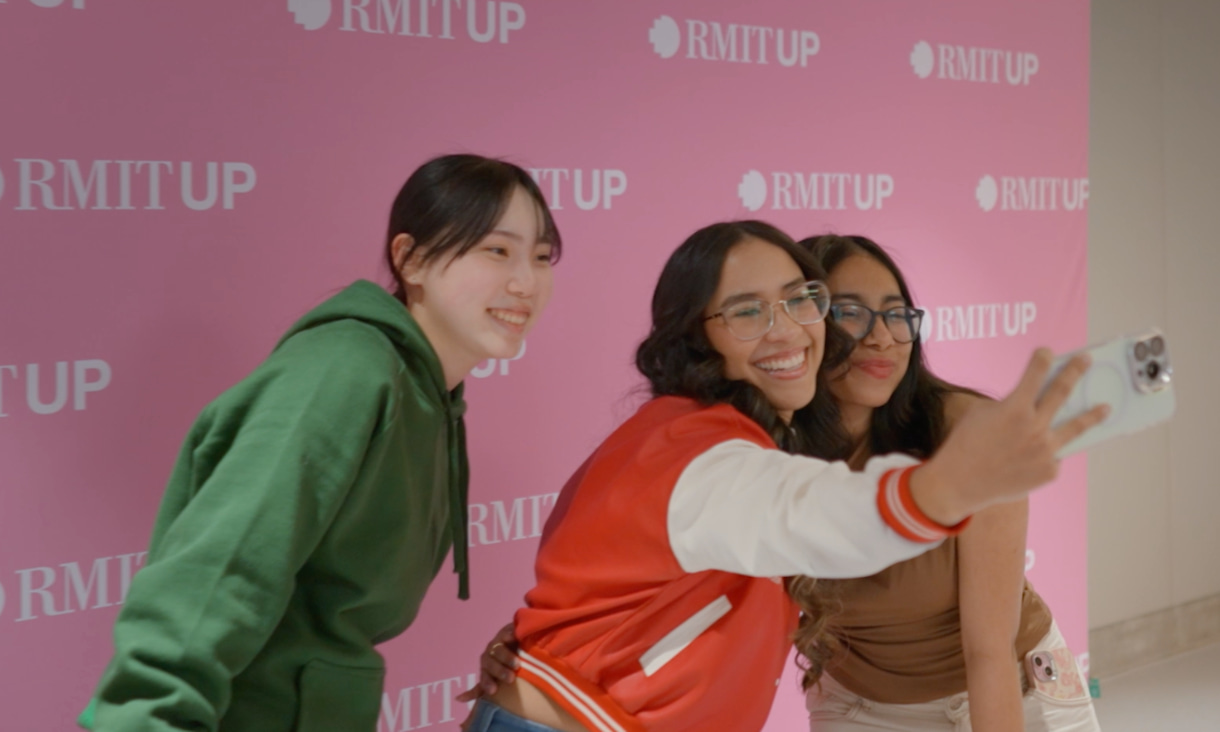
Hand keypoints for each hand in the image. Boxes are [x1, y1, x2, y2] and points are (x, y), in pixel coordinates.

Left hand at [455, 623, 519, 701]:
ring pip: (498, 650)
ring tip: (517, 664)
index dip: (487, 683)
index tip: (493, 691)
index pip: (484, 677)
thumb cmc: (503, 664)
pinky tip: (515, 639)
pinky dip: (511, 635)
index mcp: (485, 667)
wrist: (514, 643)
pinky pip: (508, 633)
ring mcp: (498, 642)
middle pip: (491, 663)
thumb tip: (457, 699)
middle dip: (499, 671)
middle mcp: (489, 654)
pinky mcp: (507, 631)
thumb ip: (478, 690)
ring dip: (506, 657)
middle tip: (510, 679)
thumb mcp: (493, 678)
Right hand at [913, 349, 1107, 523]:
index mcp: (1015, 408)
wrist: (960, 483)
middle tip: (1087, 360)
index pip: (1035, 374)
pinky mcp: (1049, 471)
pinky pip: (1054, 455)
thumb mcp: (981, 414)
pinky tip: (1038, 453)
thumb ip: (1009, 405)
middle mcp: (1035, 427)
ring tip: (1106, 407)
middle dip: (1075, 372)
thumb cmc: (966, 444)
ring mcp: (1045, 451)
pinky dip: (1048, 451)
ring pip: (1076, 427)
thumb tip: (1034, 403)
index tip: (1048, 352)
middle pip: (1062, 392)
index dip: (1042, 359)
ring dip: (1093, 415)